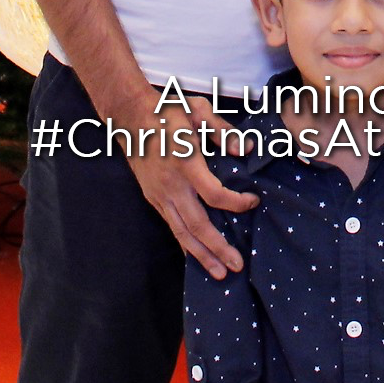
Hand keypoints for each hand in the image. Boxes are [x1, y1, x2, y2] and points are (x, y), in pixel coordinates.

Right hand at [117, 89, 258, 279]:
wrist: (130, 116)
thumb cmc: (167, 111)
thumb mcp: (199, 110)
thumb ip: (223, 130)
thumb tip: (246, 150)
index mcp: (186, 163)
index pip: (214, 195)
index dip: (236, 203)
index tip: (253, 201)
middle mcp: (172, 186)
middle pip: (197, 225)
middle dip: (218, 248)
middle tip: (236, 266)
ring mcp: (160, 195)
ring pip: (182, 232)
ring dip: (201, 255)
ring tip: (219, 273)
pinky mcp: (153, 198)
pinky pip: (172, 226)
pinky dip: (185, 243)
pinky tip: (196, 255)